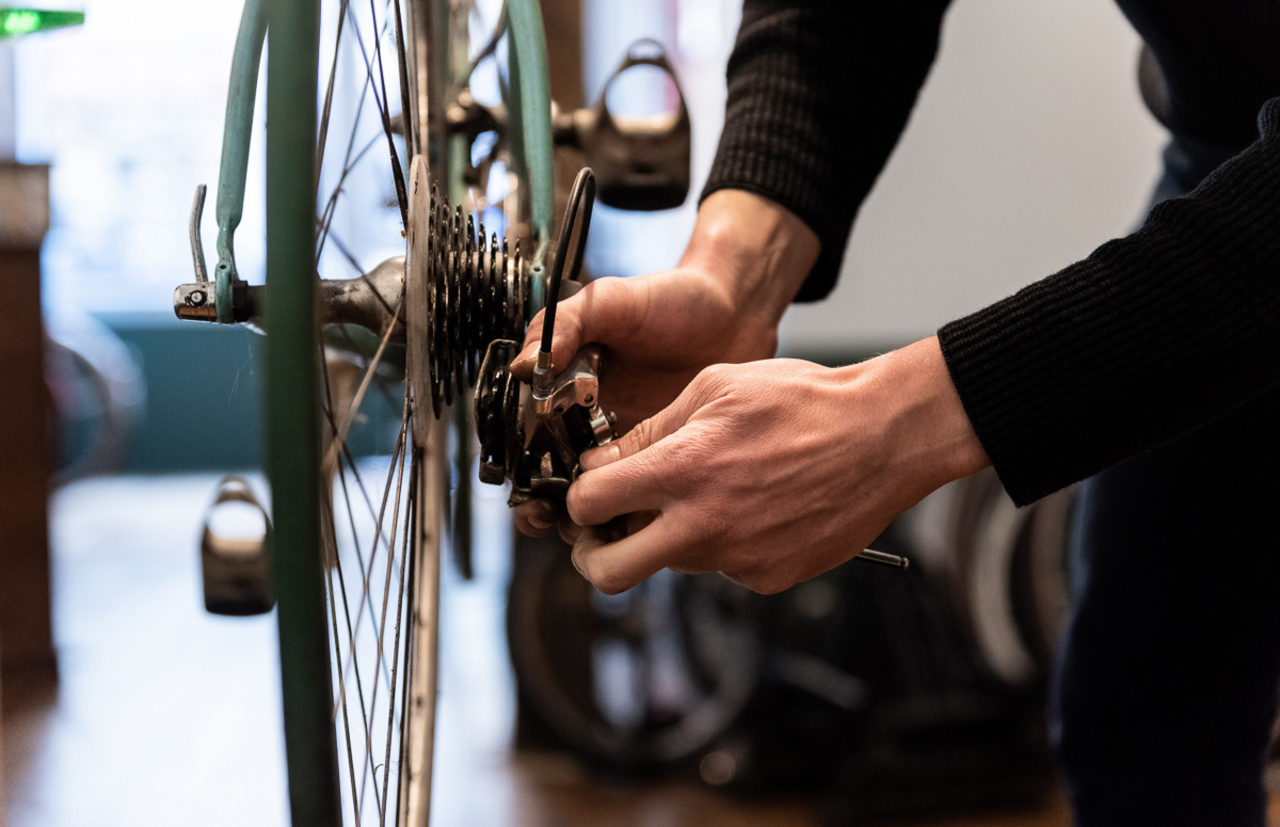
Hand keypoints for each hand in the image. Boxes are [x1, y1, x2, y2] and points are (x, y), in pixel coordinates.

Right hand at [510, 190, 820, 536]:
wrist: (735, 310)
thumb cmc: (671, 299)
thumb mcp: (609, 300)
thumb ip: (564, 324)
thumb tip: (523, 366)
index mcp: (565, 388)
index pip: (528, 437)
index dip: (522, 470)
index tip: (529, 491)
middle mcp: (591, 420)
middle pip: (556, 477)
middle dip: (552, 506)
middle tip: (564, 518)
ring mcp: (630, 443)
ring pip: (600, 494)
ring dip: (594, 516)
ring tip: (601, 525)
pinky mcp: (667, 457)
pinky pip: (647, 493)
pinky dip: (640, 512)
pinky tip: (642, 520)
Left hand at [561, 337, 989, 593]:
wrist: (884, 436)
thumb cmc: (802, 400)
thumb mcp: (715, 388)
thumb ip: (651, 430)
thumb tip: (605, 464)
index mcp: (681, 470)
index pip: (587, 505)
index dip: (578, 499)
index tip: (590, 492)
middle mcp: (702, 526)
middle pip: (608, 573)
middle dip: (592, 556)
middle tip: (603, 534)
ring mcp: (737, 558)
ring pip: (671, 563)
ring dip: (671, 537)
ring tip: (714, 492)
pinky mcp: (769, 577)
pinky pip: (723, 566)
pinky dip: (725, 542)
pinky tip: (757, 505)